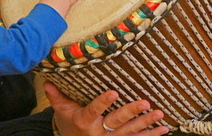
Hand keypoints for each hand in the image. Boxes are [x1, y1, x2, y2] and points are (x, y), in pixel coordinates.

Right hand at [46, 82, 168, 135]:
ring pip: (130, 133)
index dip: (103, 102)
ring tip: (159, 114)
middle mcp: (98, 133)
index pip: (93, 110)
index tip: (113, 92)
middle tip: (144, 103)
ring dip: (146, 124)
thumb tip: (47, 80)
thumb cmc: (69, 123)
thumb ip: (56, 96)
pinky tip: (164, 129)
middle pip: (116, 122)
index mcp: (84, 121)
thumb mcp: (61, 110)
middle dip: (131, 112)